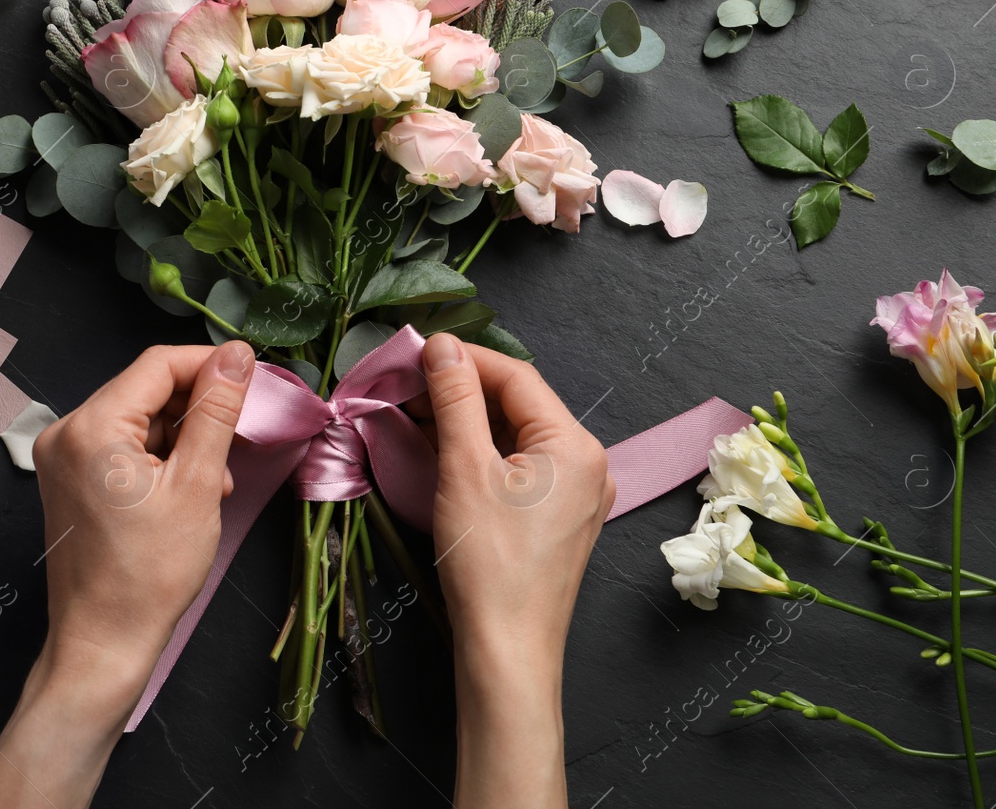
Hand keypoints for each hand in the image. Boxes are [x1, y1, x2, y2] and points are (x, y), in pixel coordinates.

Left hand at [33, 340, 253, 683]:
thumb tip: (236, 355)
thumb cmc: (150, 573)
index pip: (158, 365)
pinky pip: (122, 447)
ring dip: (182, 439)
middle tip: (235, 445)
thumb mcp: (198, 485)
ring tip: (213, 483)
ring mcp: (63, 458)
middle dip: (197, 411)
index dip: (210, 365)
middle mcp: (66, 433)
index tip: (253, 379)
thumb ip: (216, 412)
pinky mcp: (69, 480)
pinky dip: (159, 459)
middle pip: (146, 390)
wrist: (103, 642)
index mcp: (90, 427)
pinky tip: (187, 491)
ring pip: (138, 419)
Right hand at [414, 333, 614, 808]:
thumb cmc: (487, 562)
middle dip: (462, 391)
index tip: (416, 353)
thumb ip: (454, 400)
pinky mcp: (559, 520)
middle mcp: (588, 463)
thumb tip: (442, 346)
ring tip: (416, 417)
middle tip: (407, 388)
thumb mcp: (463, 470)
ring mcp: (577, 494)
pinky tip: (443, 453)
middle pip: (519, 404)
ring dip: (468, 422)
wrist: (507, 649)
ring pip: (517, 435)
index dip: (464, 359)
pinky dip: (482, 453)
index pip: (516, 376)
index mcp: (576, 444)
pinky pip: (521, 467)